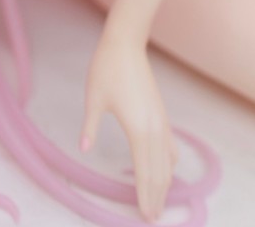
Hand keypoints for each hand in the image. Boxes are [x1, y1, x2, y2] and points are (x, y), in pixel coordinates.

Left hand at [82, 28, 178, 221]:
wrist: (125, 45)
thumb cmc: (107, 70)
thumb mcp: (94, 99)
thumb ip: (90, 126)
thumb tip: (83, 148)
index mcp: (138, 129)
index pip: (144, 173)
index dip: (145, 196)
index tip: (146, 215)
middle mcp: (154, 129)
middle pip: (159, 173)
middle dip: (156, 197)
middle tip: (153, 219)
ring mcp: (161, 122)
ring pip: (168, 162)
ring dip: (165, 184)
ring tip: (160, 202)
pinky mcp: (162, 115)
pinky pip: (170, 147)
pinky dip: (169, 165)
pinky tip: (167, 171)